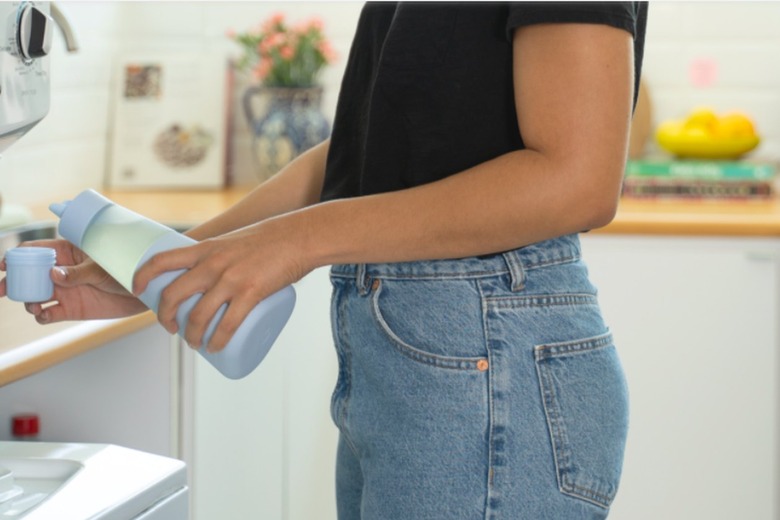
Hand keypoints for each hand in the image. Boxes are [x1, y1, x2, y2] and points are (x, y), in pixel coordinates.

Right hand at [0, 239, 146, 323]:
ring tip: (34, 305)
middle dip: (11, 281)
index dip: (16, 256)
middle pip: (27, 275)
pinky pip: (47, 313)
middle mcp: (60, 271)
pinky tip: (44, 314)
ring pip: (34, 295)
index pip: (34, 250)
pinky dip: (41, 315)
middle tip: (2, 289)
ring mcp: (64, 290)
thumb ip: (77, 272)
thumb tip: (53, 274)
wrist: (143, 293)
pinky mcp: (70, 309)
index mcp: (66, 252)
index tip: (5, 264)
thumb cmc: (126, 270)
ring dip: (28, 300)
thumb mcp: (102, 268)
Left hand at [133, 215, 310, 351]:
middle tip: (172, 329)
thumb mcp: (232, 240)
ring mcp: (231, 279)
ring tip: (195, 344)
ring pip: (198, 316)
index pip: (161, 261)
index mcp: (205, 248)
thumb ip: (218, 255)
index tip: (137, 291)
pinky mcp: (251, 292)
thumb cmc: (270, 239)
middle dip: (165, 319)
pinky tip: (215, 347)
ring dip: (192, 337)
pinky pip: (227, 325)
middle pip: (173, 296)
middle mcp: (212, 263)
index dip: (142, 277)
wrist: (299, 236)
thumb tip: (207, 276)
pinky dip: (217, 341)